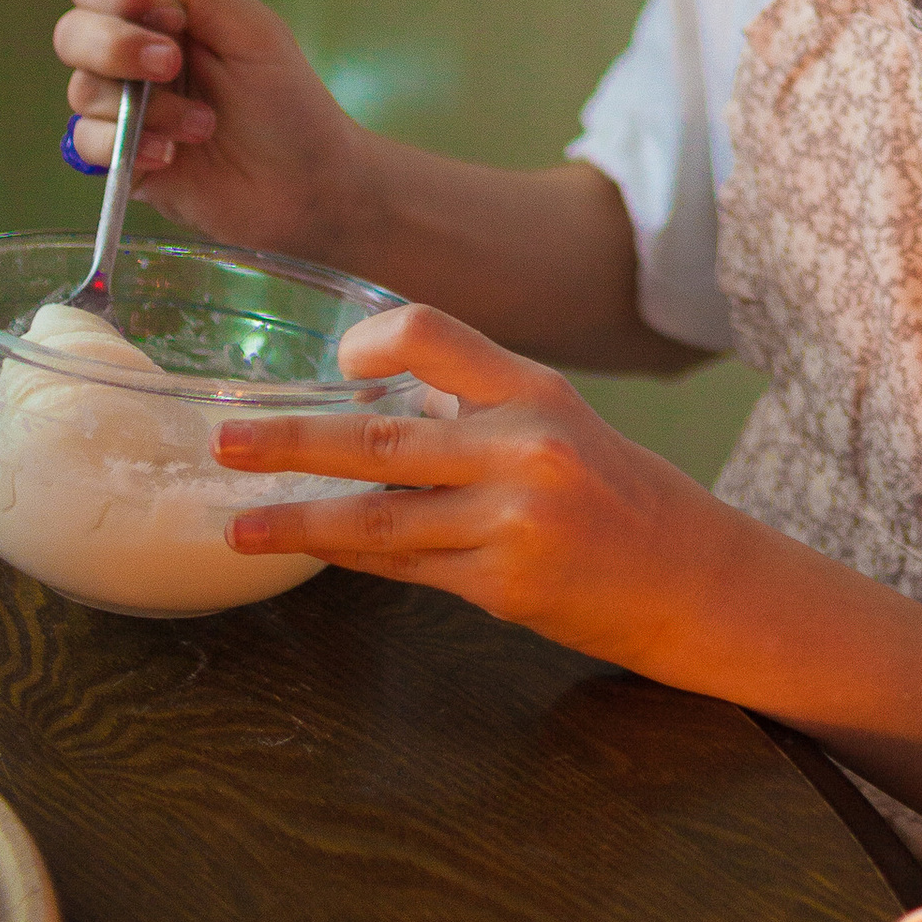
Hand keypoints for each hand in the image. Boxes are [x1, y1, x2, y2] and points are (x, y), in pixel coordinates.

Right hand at [52, 0, 366, 265]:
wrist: (306, 186)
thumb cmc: (288, 103)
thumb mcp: (253, 30)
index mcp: (165, 17)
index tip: (163, 11)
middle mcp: (135, 59)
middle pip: (73, 33)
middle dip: (116, 46)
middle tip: (173, 64)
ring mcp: (126, 111)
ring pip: (82, 91)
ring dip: (144, 107)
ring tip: (202, 125)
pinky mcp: (122, 160)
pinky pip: (85, 144)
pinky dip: (126, 146)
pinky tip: (171, 155)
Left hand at [215, 306, 695, 658]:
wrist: (694, 580)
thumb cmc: (619, 496)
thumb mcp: (562, 425)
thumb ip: (475, 412)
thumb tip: (375, 405)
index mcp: (535, 391)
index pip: (434, 334)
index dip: (371, 344)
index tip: (332, 365)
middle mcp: (523, 449)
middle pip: (379, 440)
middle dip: (291, 442)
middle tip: (226, 439)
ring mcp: (511, 523)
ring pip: (378, 519)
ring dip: (298, 522)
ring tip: (239, 523)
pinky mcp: (502, 587)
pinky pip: (405, 567)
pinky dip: (352, 558)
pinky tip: (311, 552)